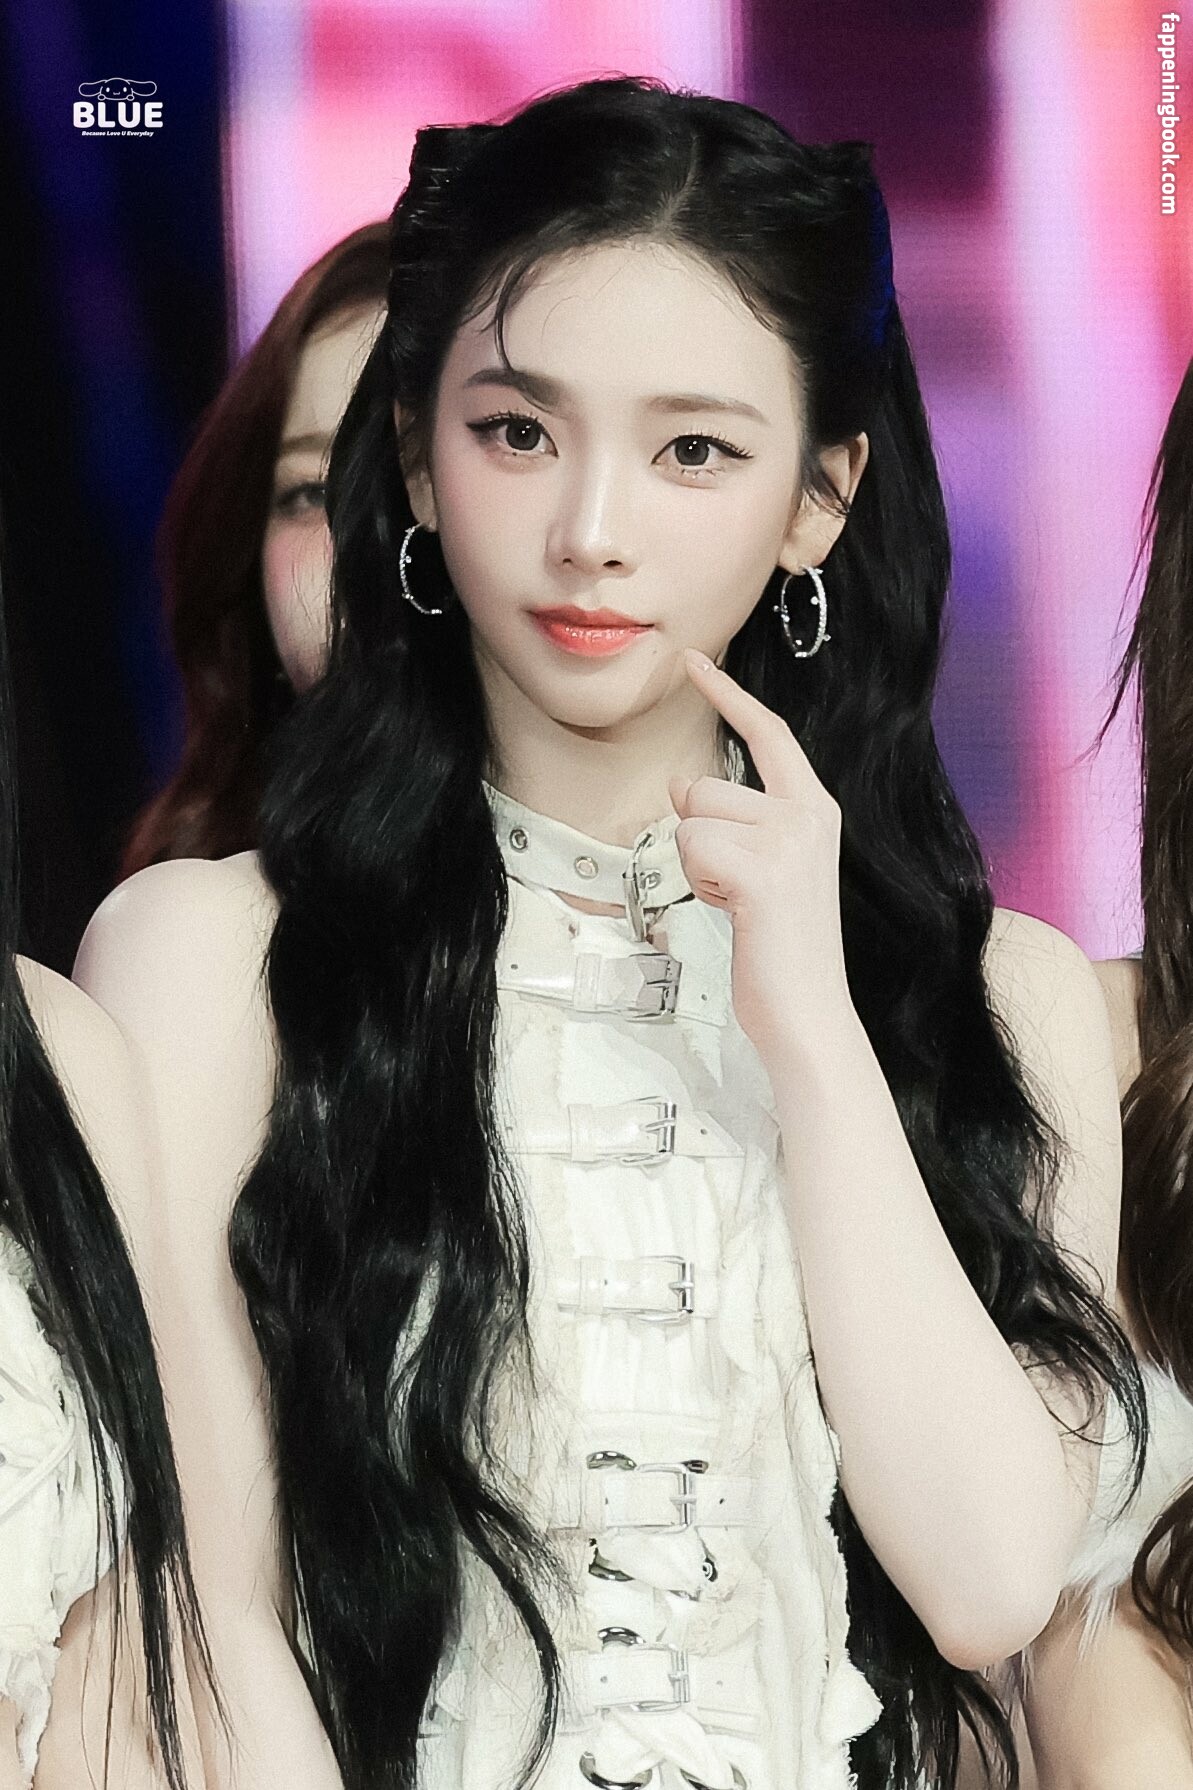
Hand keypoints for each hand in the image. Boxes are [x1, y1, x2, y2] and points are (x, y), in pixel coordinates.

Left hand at [670, 648, 853, 1059]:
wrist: (808, 1010)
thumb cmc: (780, 946)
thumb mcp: (756, 868)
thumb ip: (732, 821)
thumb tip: (682, 785)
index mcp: (815, 808)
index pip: (767, 733)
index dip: (728, 695)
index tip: (692, 660)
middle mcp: (809, 813)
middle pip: (704, 786)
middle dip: (697, 834)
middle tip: (732, 886)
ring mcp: (790, 839)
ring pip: (692, 818)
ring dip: (696, 864)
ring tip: (735, 901)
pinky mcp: (764, 870)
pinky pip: (692, 847)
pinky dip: (698, 883)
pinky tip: (732, 911)